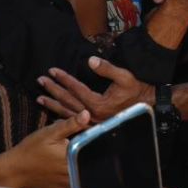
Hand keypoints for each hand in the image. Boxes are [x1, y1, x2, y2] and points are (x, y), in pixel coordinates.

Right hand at [0, 110, 89, 187]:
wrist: (14, 171)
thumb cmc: (31, 150)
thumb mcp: (49, 133)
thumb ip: (70, 124)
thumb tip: (87, 114)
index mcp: (73, 159)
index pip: (95, 149)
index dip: (97, 141)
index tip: (94, 134)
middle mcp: (75, 175)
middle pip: (93, 162)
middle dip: (91, 152)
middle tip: (83, 143)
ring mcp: (70, 185)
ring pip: (86, 172)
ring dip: (85, 163)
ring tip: (75, 153)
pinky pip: (78, 180)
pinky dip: (77, 172)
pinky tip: (69, 163)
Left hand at [37, 58, 152, 122]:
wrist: (147, 105)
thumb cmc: (136, 89)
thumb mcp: (124, 76)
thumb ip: (107, 68)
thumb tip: (91, 60)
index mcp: (98, 104)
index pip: (76, 89)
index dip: (63, 78)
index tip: (52, 70)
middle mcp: (93, 115)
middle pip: (68, 101)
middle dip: (53, 90)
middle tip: (41, 81)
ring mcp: (93, 123)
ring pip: (68, 114)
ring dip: (53, 105)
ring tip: (40, 97)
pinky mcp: (94, 126)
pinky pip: (74, 123)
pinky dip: (62, 118)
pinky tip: (53, 115)